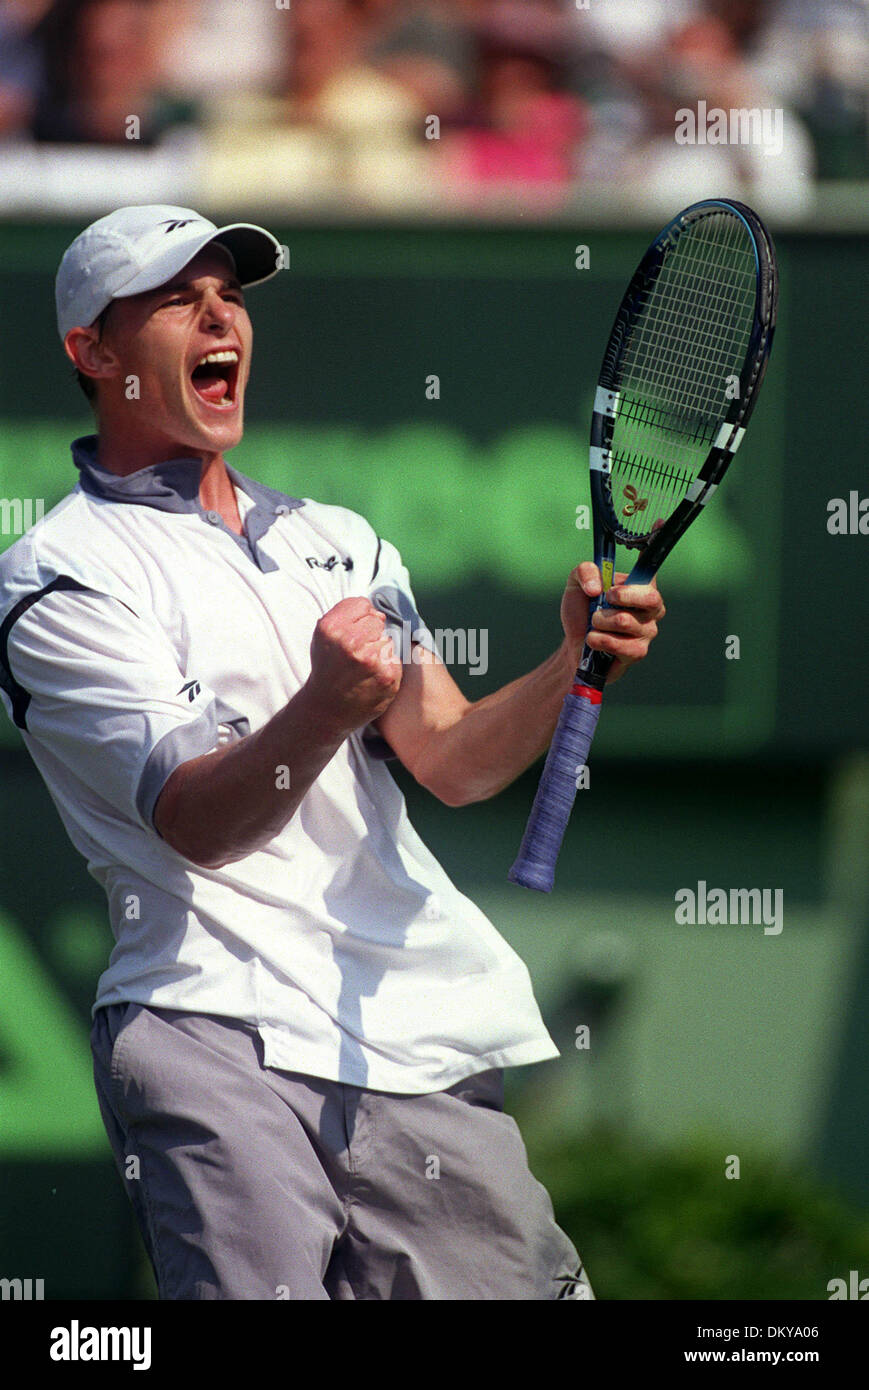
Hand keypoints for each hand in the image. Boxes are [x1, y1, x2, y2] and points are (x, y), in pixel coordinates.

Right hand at [308, 597, 402, 734]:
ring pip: (387, 641)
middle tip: (355, 655)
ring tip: (362, 669)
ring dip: (379, 652)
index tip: (350, 634)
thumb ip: (347, 614)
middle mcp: (351, 642)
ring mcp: (371, 660)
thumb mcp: (323, 636)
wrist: (326, 710)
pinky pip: (395, 659)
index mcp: (332, 627)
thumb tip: (379, 612)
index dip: (358, 619)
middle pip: (378, 621)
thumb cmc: (327, 669)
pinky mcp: (387, 676)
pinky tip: (371, 679)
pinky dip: (387, 668)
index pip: (363, 604)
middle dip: (370, 634)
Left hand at [561, 561, 665, 684]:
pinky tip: (593, 640)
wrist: (573, 643)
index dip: (632, 579)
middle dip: (620, 598)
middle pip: (651, 598)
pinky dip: (598, 640)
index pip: (652, 573)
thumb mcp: (576, 584)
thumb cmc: (582, 612)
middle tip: (600, 604)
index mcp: (640, 586)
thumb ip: (585, 571)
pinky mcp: (638, 651)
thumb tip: (596, 588)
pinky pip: (620, 644)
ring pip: (625, 621)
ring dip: (599, 622)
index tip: (610, 589)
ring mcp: (648, 631)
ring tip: (593, 625)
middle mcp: (651, 608)